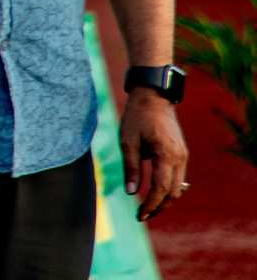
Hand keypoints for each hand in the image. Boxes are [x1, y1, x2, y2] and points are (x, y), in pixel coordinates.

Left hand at [121, 88, 188, 219]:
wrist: (153, 97)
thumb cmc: (136, 117)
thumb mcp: (127, 141)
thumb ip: (131, 167)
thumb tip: (131, 192)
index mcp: (165, 154)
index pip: (161, 188)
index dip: (151, 204)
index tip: (140, 215)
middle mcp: (179, 157)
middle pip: (173, 192)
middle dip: (158, 207)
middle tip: (142, 215)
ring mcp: (183, 156)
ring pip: (178, 187)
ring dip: (165, 200)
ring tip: (148, 208)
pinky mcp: (182, 153)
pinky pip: (178, 177)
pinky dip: (168, 188)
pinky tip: (156, 194)